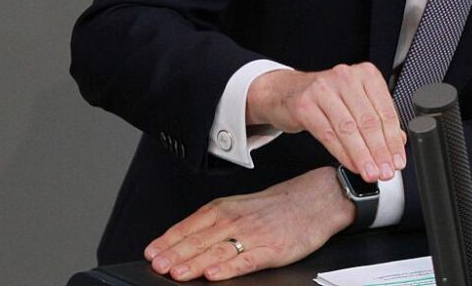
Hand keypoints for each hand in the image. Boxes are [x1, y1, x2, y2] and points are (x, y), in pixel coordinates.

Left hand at [144, 166, 352, 280]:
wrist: (319, 198)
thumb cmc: (281, 205)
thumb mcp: (243, 206)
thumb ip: (216, 222)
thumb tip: (184, 241)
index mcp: (227, 208)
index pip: (191, 225)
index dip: (169, 240)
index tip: (152, 252)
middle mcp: (237, 220)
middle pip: (200, 239)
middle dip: (175, 254)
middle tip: (158, 265)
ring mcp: (255, 235)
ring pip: (218, 250)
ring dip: (195, 262)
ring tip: (177, 273)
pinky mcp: (272, 249)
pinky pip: (247, 260)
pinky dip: (229, 267)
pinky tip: (215, 273)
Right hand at [247, 63, 405, 182]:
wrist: (285, 92)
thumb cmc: (325, 97)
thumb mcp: (355, 101)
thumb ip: (377, 118)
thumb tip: (398, 142)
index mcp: (366, 74)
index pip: (385, 111)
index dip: (394, 140)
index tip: (398, 160)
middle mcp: (346, 77)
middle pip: (369, 121)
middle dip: (380, 151)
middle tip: (386, 171)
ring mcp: (323, 89)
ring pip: (349, 129)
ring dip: (363, 156)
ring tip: (371, 173)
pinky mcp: (305, 105)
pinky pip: (328, 134)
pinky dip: (343, 153)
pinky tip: (352, 165)